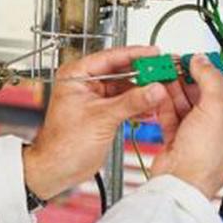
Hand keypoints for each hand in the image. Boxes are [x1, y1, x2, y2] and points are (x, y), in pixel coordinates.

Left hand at [24, 45, 173, 200]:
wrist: (58, 168)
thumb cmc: (63, 144)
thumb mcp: (101, 118)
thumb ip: (131, 102)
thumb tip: (154, 89)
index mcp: (76, 76)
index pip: (109, 58)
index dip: (134, 54)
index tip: (154, 53)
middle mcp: (84, 83)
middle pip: (120, 72)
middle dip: (142, 75)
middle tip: (163, 73)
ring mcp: (94, 98)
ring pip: (125, 88)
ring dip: (143, 92)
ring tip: (161, 92)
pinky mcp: (103, 112)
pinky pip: (125, 103)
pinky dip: (138, 105)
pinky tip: (152, 108)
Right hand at [150, 54, 222, 198]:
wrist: (181, 181)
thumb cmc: (207, 157)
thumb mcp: (216, 108)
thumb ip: (209, 79)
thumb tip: (202, 61)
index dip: (208, 71)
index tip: (194, 58)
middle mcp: (221, 128)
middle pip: (202, 94)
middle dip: (187, 78)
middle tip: (173, 63)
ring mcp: (198, 134)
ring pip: (184, 103)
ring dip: (173, 88)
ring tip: (162, 72)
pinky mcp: (178, 139)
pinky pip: (171, 115)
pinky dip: (164, 102)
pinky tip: (158, 91)